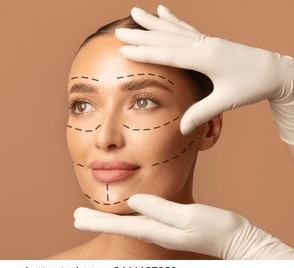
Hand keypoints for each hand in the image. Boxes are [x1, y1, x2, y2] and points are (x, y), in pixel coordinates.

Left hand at [74, 194, 293, 258]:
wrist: (234, 239)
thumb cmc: (215, 228)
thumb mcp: (187, 217)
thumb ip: (159, 209)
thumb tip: (132, 200)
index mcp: (155, 229)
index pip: (119, 225)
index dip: (96, 221)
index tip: (77, 219)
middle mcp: (154, 231)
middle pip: (118, 226)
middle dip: (96, 222)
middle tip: (75, 218)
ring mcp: (160, 229)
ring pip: (126, 222)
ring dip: (107, 219)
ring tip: (92, 216)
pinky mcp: (168, 225)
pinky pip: (139, 219)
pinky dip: (124, 215)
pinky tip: (124, 211)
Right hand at [115, 5, 293, 144]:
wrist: (274, 71)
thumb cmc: (251, 86)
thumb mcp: (226, 102)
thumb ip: (201, 113)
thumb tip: (180, 129)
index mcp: (206, 59)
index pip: (168, 54)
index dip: (145, 52)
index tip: (124, 49)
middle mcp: (204, 45)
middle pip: (166, 38)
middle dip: (141, 35)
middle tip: (119, 31)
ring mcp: (206, 40)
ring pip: (174, 29)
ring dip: (152, 22)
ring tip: (134, 12)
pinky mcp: (209, 40)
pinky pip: (186, 28)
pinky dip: (172, 20)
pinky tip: (162, 11)